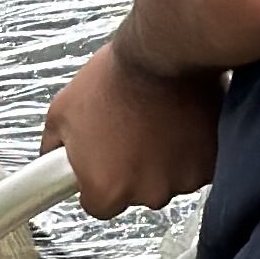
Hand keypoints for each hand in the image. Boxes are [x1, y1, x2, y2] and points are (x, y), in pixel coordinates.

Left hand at [43, 36, 223, 219]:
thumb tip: (49, 162)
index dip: (98, 181)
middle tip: (131, 132)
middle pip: (137, 194)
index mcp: (105, 188)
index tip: (103, 161)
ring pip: (170, 180)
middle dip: (134, 169)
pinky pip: (199, 168)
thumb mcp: (62, 111)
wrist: (162, 53)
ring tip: (157, 122)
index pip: (98, 206)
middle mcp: (146, 193)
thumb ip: (53, 147)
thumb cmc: (113, 79)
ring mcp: (181, 181)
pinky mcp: (210, 165)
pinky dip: (193, 151)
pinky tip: (181, 124)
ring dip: (165, 160)